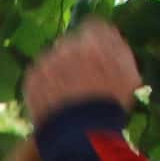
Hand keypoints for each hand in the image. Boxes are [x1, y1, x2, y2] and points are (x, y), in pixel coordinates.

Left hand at [23, 19, 141, 125]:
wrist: (78, 133)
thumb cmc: (110, 106)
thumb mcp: (128, 76)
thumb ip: (119, 50)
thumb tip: (111, 35)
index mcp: (95, 40)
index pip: (94, 27)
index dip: (96, 42)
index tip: (97, 57)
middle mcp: (68, 43)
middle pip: (71, 43)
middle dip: (75, 57)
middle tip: (81, 81)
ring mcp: (46, 60)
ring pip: (53, 59)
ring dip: (59, 71)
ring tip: (67, 97)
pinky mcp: (31, 77)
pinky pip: (38, 76)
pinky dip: (44, 86)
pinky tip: (53, 103)